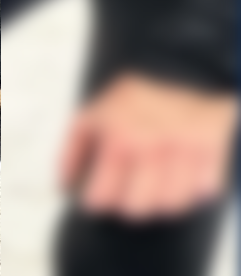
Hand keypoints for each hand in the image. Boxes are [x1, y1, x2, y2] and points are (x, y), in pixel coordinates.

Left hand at [60, 72, 237, 220]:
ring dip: (160, 202)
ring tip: (154, 190)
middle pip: (138, 208)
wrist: (180, 67)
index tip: (99, 199)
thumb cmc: (132, 97)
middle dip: (128, 207)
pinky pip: (204, 190)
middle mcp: (152, 148)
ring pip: (172, 205)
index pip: (103, 197)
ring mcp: (184, 150)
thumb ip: (72, 152)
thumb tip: (64, 187)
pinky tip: (182, 180)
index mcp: (119, 140)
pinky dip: (193, 191)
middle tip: (128, 195)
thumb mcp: (92, 117)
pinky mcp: (211, 148)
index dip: (97, 203)